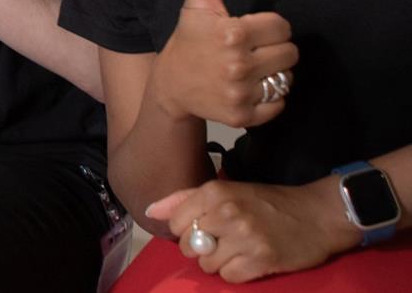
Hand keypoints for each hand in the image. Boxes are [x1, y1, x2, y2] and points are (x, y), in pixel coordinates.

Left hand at [146, 177, 358, 282]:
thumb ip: (184, 199)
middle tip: (222, 242)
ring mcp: (244, 238)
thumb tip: (150, 211)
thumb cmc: (268, 202)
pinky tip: (248, 261)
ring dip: (218, 263)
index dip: (186, 230)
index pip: (175, 223)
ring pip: (206, 265)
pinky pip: (228, 276)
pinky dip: (235, 273)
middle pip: (188, 246)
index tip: (204, 228)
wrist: (318, 215)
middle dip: (201, 248)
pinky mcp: (261, 260)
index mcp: (214, 192)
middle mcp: (226, 213)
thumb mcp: (226, 190)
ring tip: (237, 251)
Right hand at [148, 0, 297, 125]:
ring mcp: (240, 93)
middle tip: (252, 51)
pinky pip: (279, 105)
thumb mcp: (196, 6)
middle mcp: (238, 65)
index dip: (269, 27)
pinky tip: (250, 90)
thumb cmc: (188, 42)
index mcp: (232, 34)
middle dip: (274, 50)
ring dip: (274, 75)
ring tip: (252, 70)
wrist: (170, 87)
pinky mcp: (243, 116)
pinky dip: (269, 100)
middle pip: (290, 53)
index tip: (251, 32)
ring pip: (287, 79)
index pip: (282, 27)